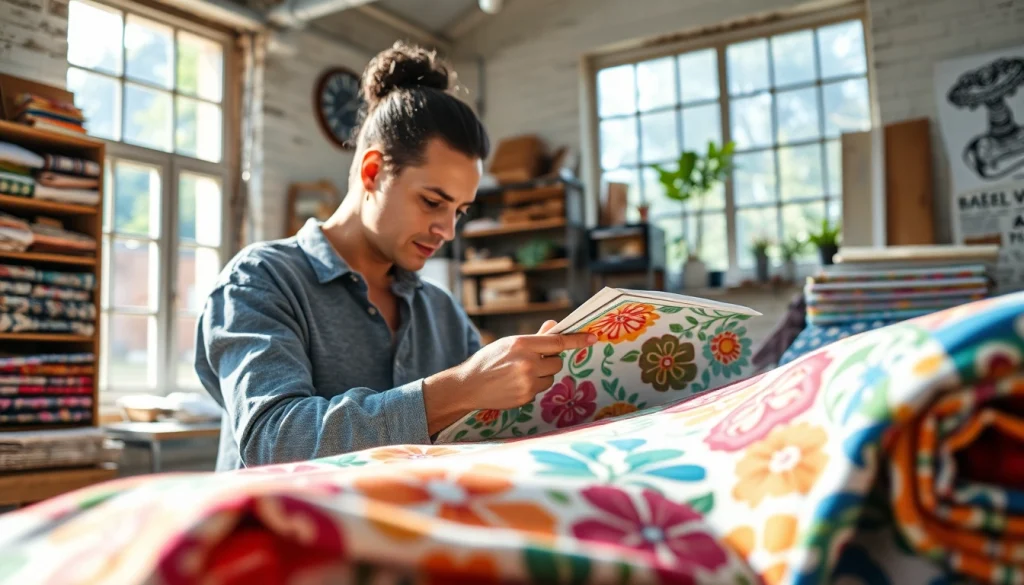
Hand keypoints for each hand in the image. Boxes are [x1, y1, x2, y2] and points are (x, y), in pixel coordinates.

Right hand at [422, 326, 595, 432]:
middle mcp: (527, 362)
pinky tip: (515, 385)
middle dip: (550, 361)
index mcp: (523, 344)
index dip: (577, 340)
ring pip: (550, 377)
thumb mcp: (510, 343)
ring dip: (542, 375)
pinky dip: (532, 386)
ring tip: (519, 374)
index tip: (593, 338)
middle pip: (557, 362)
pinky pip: (540, 389)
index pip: (558, 342)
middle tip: (533, 360)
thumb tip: (554, 326)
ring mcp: (527, 382)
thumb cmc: (489, 360)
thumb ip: (536, 337)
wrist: (468, 385)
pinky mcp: (526, 397)